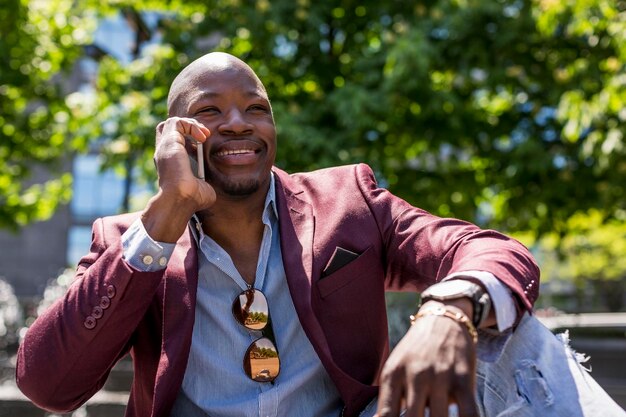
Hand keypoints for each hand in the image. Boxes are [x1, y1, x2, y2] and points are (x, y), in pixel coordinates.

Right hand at [141, 117, 216, 242]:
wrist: (182, 199)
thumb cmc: (192, 199)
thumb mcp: (202, 187)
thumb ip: (204, 180)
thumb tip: (208, 182)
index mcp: (170, 164)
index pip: (175, 142)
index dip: (189, 139)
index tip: (204, 145)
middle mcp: (165, 154)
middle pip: (169, 130)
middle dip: (188, 127)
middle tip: (204, 136)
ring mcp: (165, 147)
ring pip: (171, 123)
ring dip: (190, 124)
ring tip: (204, 134)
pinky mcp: (169, 142)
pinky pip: (176, 122)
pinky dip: (190, 125)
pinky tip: (202, 137)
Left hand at [375, 301, 478, 416]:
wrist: (442, 320)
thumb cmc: (415, 352)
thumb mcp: (395, 369)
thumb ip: (390, 398)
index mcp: (392, 374)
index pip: (387, 416)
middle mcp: (414, 374)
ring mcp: (440, 375)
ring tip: (438, 415)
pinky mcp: (464, 377)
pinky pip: (468, 413)